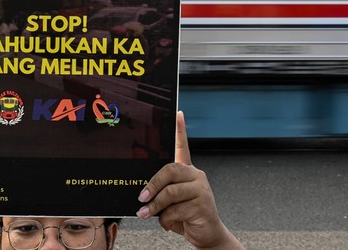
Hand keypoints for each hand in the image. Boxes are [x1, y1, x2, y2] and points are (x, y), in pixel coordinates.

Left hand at [136, 112, 242, 248]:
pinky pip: (175, 209)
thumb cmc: (185, 215)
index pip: (183, 146)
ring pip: (170, 192)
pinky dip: (165, 219)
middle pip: (170, 170)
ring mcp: (201, 189)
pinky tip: (167, 223)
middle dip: (152, 184)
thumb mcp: (169, 201)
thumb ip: (160, 192)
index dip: (180, 129)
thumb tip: (142, 192)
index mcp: (187, 171)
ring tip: (145, 213)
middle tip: (141, 197)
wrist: (206, 235)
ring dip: (154, 205)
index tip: (177, 113)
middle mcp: (196, 175)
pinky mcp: (203, 205)